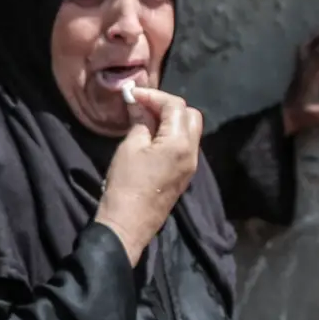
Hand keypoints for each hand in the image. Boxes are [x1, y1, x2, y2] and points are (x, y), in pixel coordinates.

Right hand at [96, 87, 202, 265]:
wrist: (128, 224)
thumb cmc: (126, 184)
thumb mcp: (129, 148)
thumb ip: (139, 122)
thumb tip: (138, 104)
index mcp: (180, 142)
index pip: (175, 106)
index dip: (153, 96)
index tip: (132, 95)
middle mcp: (192, 152)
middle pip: (190, 115)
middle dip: (168, 106)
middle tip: (142, 106)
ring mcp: (190, 165)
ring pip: (189, 130)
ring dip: (171, 120)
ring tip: (145, 119)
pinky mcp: (184, 175)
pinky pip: (184, 145)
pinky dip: (171, 134)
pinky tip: (151, 136)